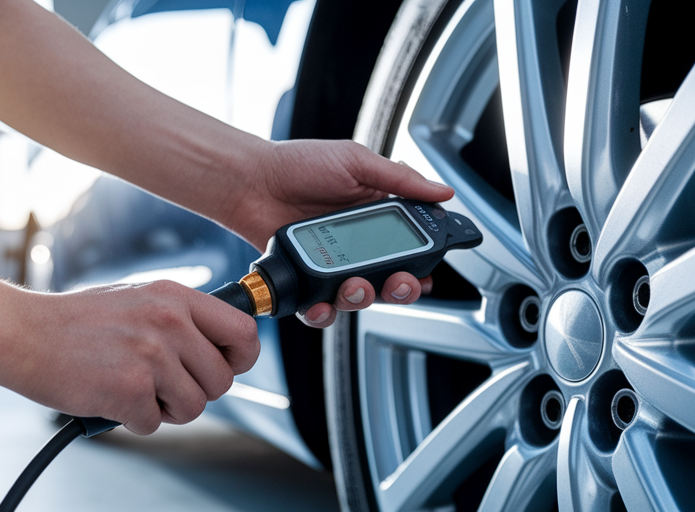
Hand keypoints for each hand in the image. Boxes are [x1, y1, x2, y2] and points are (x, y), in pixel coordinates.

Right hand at [0, 281, 258, 434]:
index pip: (244, 332)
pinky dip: (133, 421)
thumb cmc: (77, 322)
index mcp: (175, 297)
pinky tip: (110, 398)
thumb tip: (222, 346)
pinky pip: (154, 424)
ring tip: (134, 390)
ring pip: (194, 407)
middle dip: (197, 393)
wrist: (22, 333)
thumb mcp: (139, 299)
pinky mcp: (129, 389)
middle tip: (163, 386)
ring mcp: (151, 355)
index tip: (224, 367)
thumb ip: (180, 319)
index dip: (240, 359)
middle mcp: (169, 322)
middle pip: (223, 380)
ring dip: (166, 410)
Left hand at [222, 140, 454, 327]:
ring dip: (362, 299)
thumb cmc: (297, 164)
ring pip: (360, 299)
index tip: (424, 271)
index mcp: (377, 216)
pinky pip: (321, 310)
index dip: (422, 265)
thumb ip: (401, 180)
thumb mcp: (356, 162)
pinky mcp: (306, 281)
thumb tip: (444, 192)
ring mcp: (332, 265)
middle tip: (397, 282)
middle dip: (401, 289)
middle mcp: (358, 245)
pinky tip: (320, 304)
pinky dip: (322, 313)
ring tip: (351, 286)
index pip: (412, 248)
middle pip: (392, 282)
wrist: (250, 181)